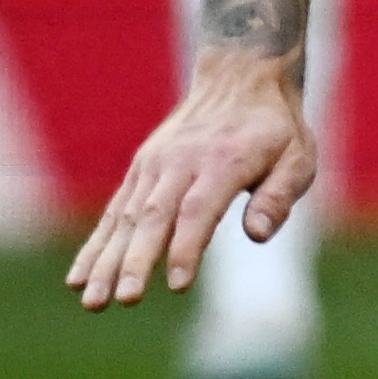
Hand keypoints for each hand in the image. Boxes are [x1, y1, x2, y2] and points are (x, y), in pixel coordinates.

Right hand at [67, 51, 313, 310]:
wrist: (240, 77)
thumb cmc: (276, 128)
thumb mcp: (299, 156)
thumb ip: (279, 195)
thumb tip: (257, 235)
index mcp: (224, 160)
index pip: (199, 210)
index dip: (187, 247)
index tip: (177, 284)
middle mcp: (181, 161)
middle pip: (154, 217)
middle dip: (136, 262)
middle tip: (124, 300)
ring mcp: (155, 164)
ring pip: (127, 218)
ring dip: (106, 261)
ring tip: (90, 301)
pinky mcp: (141, 168)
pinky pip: (115, 211)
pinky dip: (96, 245)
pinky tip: (78, 278)